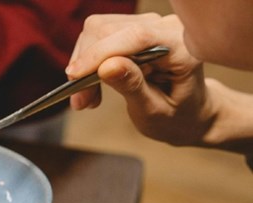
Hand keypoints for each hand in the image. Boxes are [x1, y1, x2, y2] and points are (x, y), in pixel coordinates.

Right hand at [66, 14, 215, 147]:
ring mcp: (148, 25)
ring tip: (87, 97)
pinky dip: (87, 61)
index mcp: (182, 47)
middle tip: (81, 100)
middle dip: (87, 64)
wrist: (188, 113)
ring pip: (97, 31)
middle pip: (109, 30)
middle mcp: (166, 28)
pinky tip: (91, 85)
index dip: (100, 53)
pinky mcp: (132, 29)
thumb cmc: (177, 116)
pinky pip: (97, 36)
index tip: (75, 76)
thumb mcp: (155, 111)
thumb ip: (133, 87)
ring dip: (84, 64)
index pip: (136, 36)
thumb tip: (107, 66)